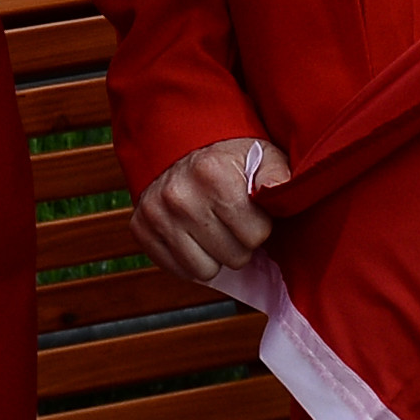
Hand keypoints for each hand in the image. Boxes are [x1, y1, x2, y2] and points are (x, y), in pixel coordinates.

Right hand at [130, 137, 281, 288]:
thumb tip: (278, 190)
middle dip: (238, 243)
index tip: (250, 210)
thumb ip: (278, 174)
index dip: (259, 226)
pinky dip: (190, 259)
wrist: (178, 149)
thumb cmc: (227, 160)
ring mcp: (157, 215)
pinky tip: (192, 234)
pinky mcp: (141, 230)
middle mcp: (180, 196)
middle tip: (231, 220)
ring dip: (214, 255)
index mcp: (214, 175)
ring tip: (212, 228)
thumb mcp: (261, 155)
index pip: (256, 235)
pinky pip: (179, 271)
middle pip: (234, 258)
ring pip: (206, 271)